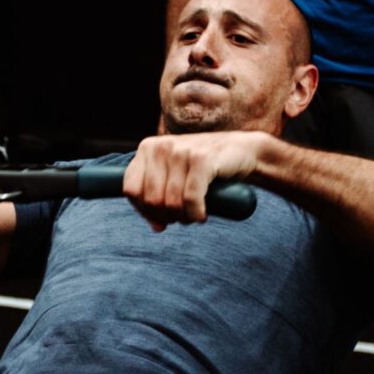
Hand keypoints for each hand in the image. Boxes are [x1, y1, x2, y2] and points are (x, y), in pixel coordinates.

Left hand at [121, 131, 268, 229]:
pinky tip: (202, 215)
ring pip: (170, 202)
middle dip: (166, 216)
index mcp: (148, 148)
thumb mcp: (176, 177)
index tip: (160, 217)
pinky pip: (190, 199)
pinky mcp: (202, 159)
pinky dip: (196, 214)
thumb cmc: (206, 168)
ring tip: (194, 215)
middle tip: (182, 217)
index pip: (130, 189)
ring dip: (184, 217)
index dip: (143, 210)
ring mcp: (181, 151)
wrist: (243, 152)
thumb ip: (160, 198)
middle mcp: (161, 146)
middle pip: (150, 199)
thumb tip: (156, 227)